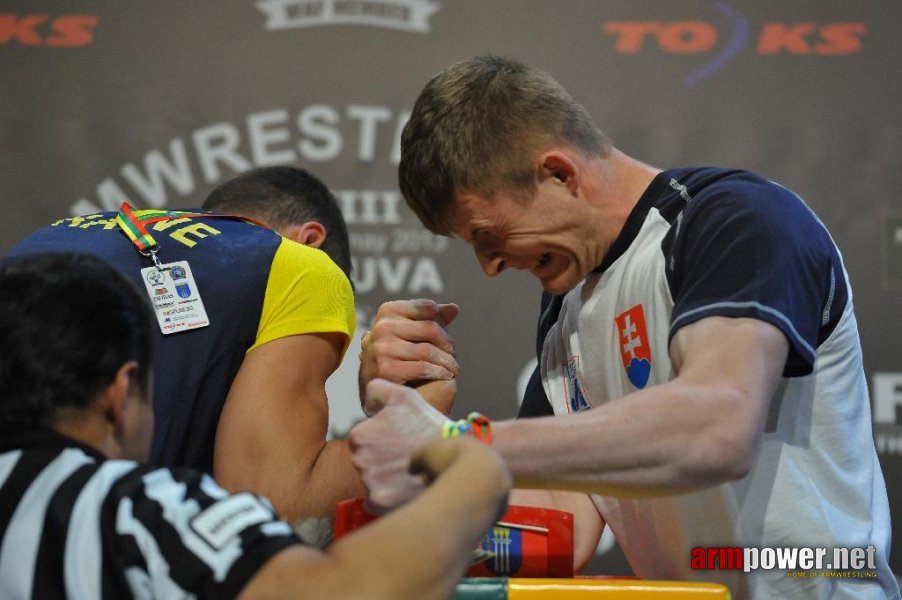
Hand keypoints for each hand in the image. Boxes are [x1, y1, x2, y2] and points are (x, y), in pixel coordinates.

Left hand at [349, 379, 449, 510]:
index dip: (382, 440)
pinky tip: (406, 487)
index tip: (400, 441)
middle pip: (365, 462)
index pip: (362, 441)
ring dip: (386, 478)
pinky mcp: (380, 502)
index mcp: (360, 435)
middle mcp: (359, 460)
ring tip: (410, 472)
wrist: (453, 458)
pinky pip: (375, 502)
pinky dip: (388, 497)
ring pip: (371, 481)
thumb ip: (376, 390)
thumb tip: (367, 407)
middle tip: (406, 455)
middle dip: (381, 459)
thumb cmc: (429, 425)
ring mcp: (369, 482)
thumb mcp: (404, 396)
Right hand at [358, 300, 459, 414]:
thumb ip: (433, 320)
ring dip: (447, 362)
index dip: (443, 325)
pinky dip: (439, 372)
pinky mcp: (384, 369)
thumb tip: (454, 308)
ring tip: (453, 369)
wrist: (380, 391)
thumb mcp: (415, 335)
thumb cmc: (401, 357)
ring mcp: (380, 348)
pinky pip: (422, 367)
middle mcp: (381, 327)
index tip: (447, 340)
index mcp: (388, 311)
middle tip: (453, 356)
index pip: (428, 308)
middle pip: (430, 328)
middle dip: (447, 344)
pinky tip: (446, 377)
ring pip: (428, 350)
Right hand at [411, 437, 510, 521]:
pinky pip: (479, 506)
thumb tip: (412, 468)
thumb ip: (417, 459)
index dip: (436, 463)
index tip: (426, 475)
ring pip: (473, 489)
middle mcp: (486, 460)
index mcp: (471, 445)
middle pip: (464, 471)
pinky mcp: (501, 503)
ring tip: (442, 502)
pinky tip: (456, 513)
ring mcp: (496, 481)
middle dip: (447, 479)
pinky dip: (467, 509)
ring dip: (457, 495)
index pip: (452, 453)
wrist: (480, 482)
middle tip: (433, 488)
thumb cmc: (450, 462)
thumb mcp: (425, 454)